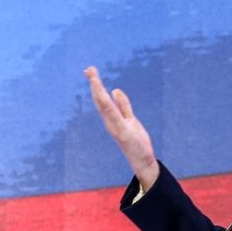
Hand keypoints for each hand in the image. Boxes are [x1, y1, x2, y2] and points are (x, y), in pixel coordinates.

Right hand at [85, 66, 158, 192]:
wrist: (143, 161)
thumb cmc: (136, 142)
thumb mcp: (130, 119)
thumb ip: (123, 105)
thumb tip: (115, 90)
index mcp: (112, 118)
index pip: (102, 99)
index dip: (96, 85)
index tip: (90, 71)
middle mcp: (110, 122)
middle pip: (100, 100)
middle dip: (95, 84)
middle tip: (88, 69)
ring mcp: (116, 127)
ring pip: (104, 106)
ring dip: (99, 91)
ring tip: (93, 77)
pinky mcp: (124, 132)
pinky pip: (115, 116)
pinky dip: (110, 104)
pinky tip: (108, 93)